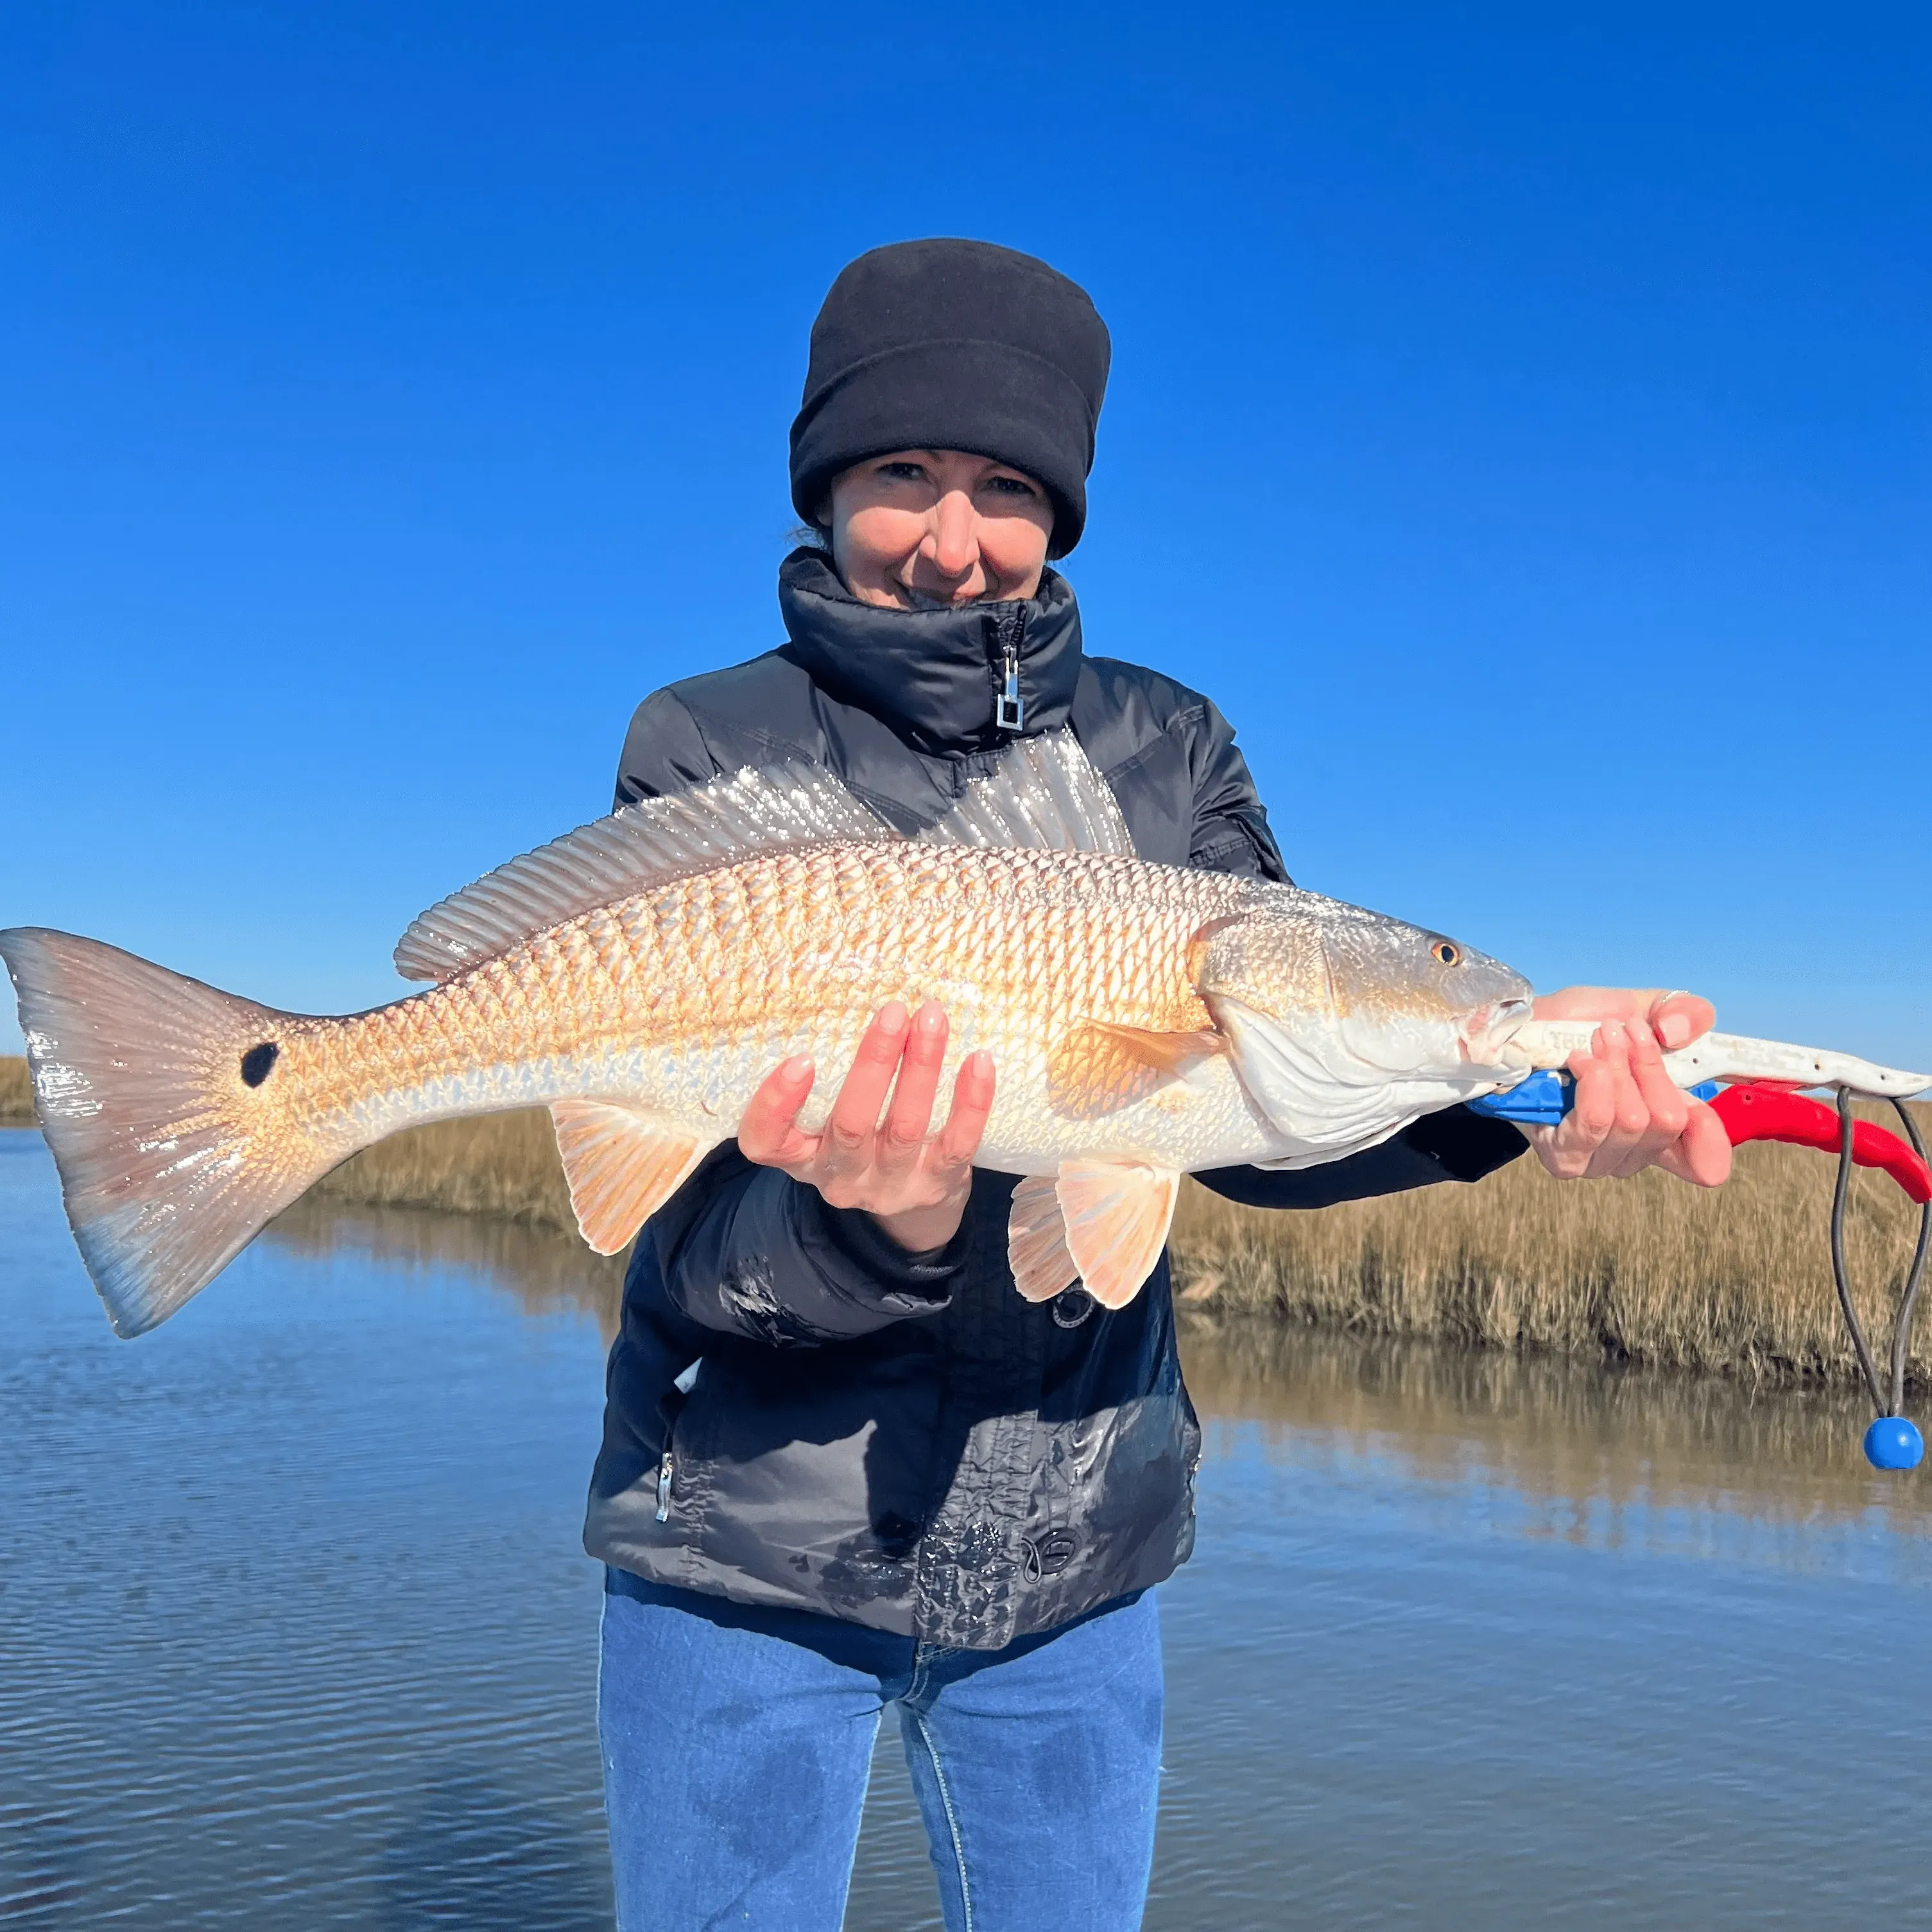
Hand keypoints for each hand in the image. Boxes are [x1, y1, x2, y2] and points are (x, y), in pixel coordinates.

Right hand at [738, 1000, 995, 1251]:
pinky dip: (971, 1101)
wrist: (912, 1211)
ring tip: (932, 1018)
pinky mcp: (938, 1185)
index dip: (776, 1105)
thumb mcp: (825, 1122)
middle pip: (850, 1124)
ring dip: (922, 1066)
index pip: (767, 1142)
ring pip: (906, 1127)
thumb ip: (825, 1080)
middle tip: (893, 1011)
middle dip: (874, 1063)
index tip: (800, 1058)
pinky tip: (978, 1060)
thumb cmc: (861, 1141)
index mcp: (802, 1157)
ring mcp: (891, 1185)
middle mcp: (841, 1177)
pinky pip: (958, 1143)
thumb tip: (846, 993)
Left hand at [1522, 986, 1731, 1187]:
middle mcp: (1633, 1153)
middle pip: (1667, 1121)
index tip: (1698, 1098)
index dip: (1712, 1138)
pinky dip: (1593, 1080)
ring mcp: (1598, 1161)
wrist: (1521, 1031)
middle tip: (1618, 1032)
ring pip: (1633, 1119)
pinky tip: (1578, 1060)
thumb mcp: (1639, 1008)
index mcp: (1662, 1128)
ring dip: (1616, 1066)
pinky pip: (1596, 1122)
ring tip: (1597, 1039)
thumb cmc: (1579, 1027)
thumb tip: (1677, 1031)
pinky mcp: (1564, 1157)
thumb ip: (1682, 1013)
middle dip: (1646, 1065)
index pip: (1705, 1164)